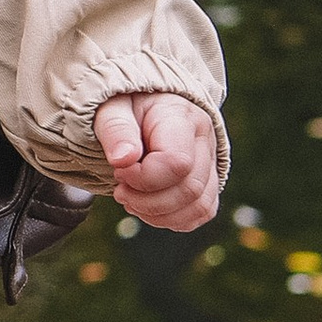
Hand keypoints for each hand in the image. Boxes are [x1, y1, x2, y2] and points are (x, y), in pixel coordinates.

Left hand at [92, 93, 221, 232]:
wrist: (144, 102)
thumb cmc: (126, 103)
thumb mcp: (111, 107)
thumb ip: (116, 129)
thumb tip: (122, 160)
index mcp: (182, 117)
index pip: (176, 163)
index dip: (142, 178)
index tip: (118, 170)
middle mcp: (204, 140)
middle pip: (189, 189)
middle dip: (146, 200)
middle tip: (120, 189)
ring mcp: (210, 162)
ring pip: (199, 206)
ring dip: (158, 214)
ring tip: (131, 199)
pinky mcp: (208, 181)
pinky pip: (202, 212)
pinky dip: (172, 219)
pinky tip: (147, 207)